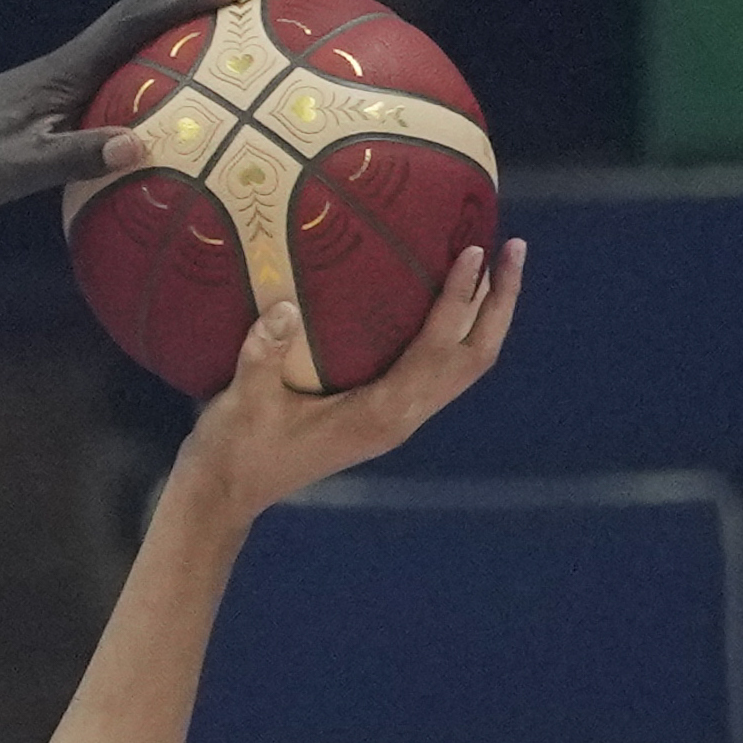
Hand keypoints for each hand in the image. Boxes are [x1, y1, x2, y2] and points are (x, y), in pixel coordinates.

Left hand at [0, 0, 272, 221]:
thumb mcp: (11, 172)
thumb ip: (73, 158)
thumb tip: (142, 147)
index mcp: (60, 71)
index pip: (138, 18)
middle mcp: (62, 66)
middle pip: (142, 13)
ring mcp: (54, 84)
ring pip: (130, 43)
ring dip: (180, 27)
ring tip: (236, 32)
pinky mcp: (44, 107)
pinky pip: (114, 80)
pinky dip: (153, 76)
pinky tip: (175, 110)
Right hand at [180, 240, 523, 523]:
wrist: (229, 493)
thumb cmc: (235, 448)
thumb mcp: (242, 401)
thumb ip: (262, 354)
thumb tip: (285, 306)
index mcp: (380, 413)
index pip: (437, 348)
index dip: (459, 299)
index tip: (472, 252)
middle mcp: (403, 418)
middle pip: (475, 358)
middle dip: (500, 303)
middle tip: (513, 248)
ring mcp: (399, 419)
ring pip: (464, 366)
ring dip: (487, 318)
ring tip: (496, 267)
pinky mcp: (386, 416)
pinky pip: (441, 370)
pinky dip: (458, 333)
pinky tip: (449, 305)